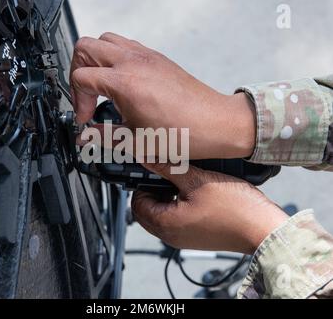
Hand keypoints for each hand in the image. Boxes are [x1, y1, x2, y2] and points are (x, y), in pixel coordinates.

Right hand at [70, 32, 255, 159]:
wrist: (215, 124)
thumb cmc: (184, 133)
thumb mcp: (136, 141)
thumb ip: (103, 137)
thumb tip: (86, 137)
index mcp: (124, 82)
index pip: (80, 77)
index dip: (78, 101)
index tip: (87, 117)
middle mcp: (133, 62)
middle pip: (85, 48)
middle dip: (77, 71)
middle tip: (87, 97)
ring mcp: (146, 56)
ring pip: (105, 40)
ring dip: (95, 61)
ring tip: (101, 86)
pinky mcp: (157, 57)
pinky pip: (126, 45)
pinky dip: (115, 58)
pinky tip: (122, 82)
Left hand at [131, 163, 287, 253]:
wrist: (263, 229)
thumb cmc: (234, 207)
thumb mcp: (197, 180)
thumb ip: (169, 169)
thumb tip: (146, 159)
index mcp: (166, 224)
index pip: (137, 204)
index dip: (140, 185)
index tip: (151, 170)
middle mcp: (171, 236)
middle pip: (146, 212)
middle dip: (151, 192)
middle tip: (163, 173)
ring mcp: (183, 239)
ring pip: (161, 216)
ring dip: (164, 199)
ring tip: (179, 180)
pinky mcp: (196, 238)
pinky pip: (176, 221)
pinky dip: (176, 207)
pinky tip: (191, 192)